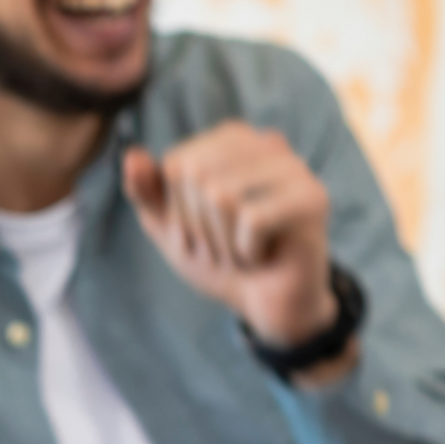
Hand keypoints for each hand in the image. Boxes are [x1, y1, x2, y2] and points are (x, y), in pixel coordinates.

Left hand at [123, 123, 342, 356]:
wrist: (267, 304)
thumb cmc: (220, 258)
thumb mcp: (170, 227)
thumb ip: (146, 193)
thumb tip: (132, 157)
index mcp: (231, 140)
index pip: (175, 164)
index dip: (176, 210)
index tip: (203, 230)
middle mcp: (266, 143)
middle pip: (195, 175)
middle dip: (198, 226)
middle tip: (224, 246)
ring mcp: (294, 168)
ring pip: (221, 195)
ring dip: (222, 242)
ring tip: (244, 252)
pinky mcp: (312, 198)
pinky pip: (252, 220)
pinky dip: (247, 252)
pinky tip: (264, 257)